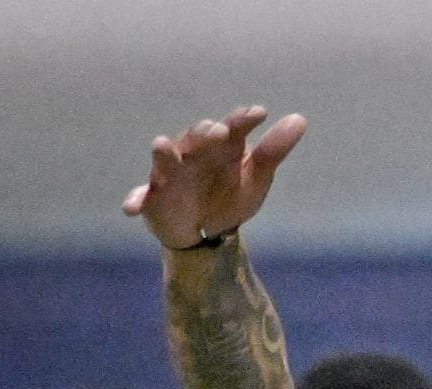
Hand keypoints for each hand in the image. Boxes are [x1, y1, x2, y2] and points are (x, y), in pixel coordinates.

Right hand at [124, 106, 307, 249]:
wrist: (208, 232)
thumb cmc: (231, 195)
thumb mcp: (257, 178)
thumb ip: (273, 151)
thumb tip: (300, 119)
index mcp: (221, 145)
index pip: (233, 126)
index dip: (244, 120)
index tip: (260, 114)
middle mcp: (193, 153)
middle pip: (197, 138)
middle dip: (205, 133)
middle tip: (219, 131)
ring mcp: (171, 174)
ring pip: (165, 160)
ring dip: (163, 152)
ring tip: (161, 145)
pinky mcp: (153, 197)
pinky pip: (141, 197)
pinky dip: (135, 201)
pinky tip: (131, 208)